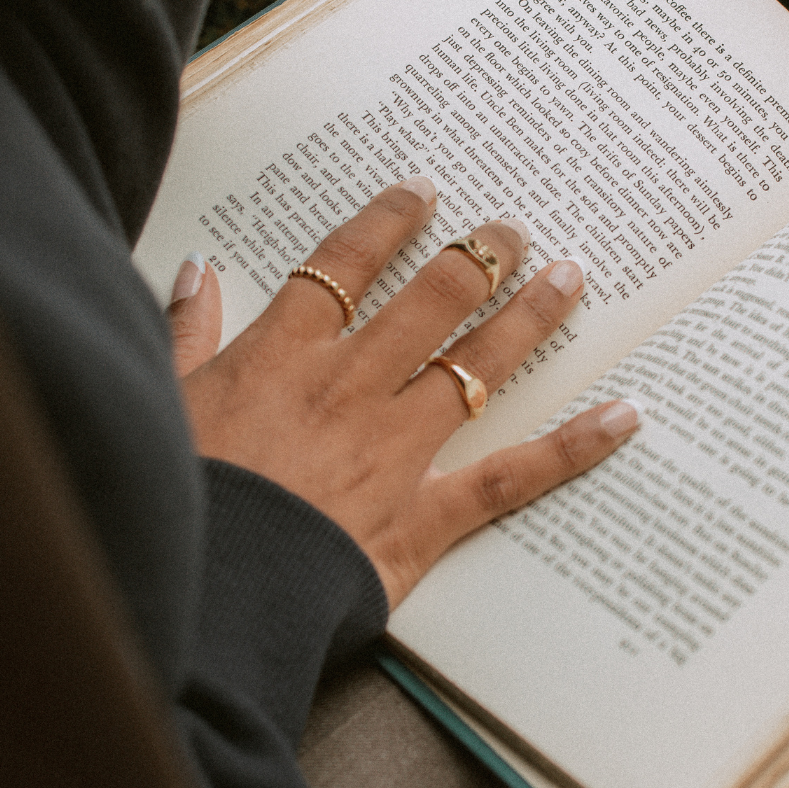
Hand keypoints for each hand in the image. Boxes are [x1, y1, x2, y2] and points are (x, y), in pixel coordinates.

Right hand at [167, 177, 639, 608]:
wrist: (207, 593)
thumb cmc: (183, 501)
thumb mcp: (164, 404)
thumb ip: (183, 332)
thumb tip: (194, 271)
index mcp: (283, 355)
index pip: (343, 265)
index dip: (387, 222)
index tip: (424, 193)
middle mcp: (351, 386)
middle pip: (429, 300)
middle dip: (478, 256)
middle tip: (514, 230)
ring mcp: (395, 446)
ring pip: (477, 363)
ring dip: (528, 315)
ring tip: (569, 277)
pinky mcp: (426, 514)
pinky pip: (511, 474)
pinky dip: (572, 446)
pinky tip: (624, 417)